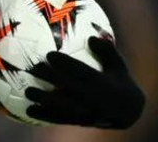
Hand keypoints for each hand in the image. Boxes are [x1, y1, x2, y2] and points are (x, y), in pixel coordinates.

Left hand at [25, 37, 144, 128]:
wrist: (128, 112)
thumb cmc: (119, 81)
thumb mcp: (118, 65)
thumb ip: (107, 50)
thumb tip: (92, 36)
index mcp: (102, 83)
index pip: (81, 72)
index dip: (65, 64)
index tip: (49, 54)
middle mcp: (93, 99)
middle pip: (68, 87)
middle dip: (50, 77)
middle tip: (34, 68)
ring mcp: (86, 112)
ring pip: (62, 106)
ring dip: (44, 100)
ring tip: (28, 92)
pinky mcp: (79, 122)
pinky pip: (60, 119)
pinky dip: (45, 116)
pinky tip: (29, 110)